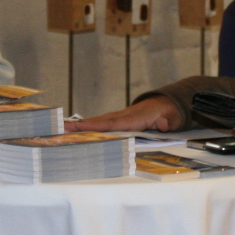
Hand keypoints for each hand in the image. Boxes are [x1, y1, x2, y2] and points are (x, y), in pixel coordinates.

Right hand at [65, 96, 181, 132]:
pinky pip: (102, 123)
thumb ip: (167, 123)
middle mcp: (124, 115)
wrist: (166, 105)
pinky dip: (89, 126)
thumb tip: (163, 124)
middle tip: (63, 127)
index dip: (98, 126)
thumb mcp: (172, 119)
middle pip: (101, 121)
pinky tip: (77, 130)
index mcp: (136, 117)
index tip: (82, 126)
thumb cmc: (169, 114)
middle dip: (82, 125)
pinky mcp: (118, 120)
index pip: (114, 123)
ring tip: (63, 128)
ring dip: (82, 125)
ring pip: (99, 121)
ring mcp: (120, 116)